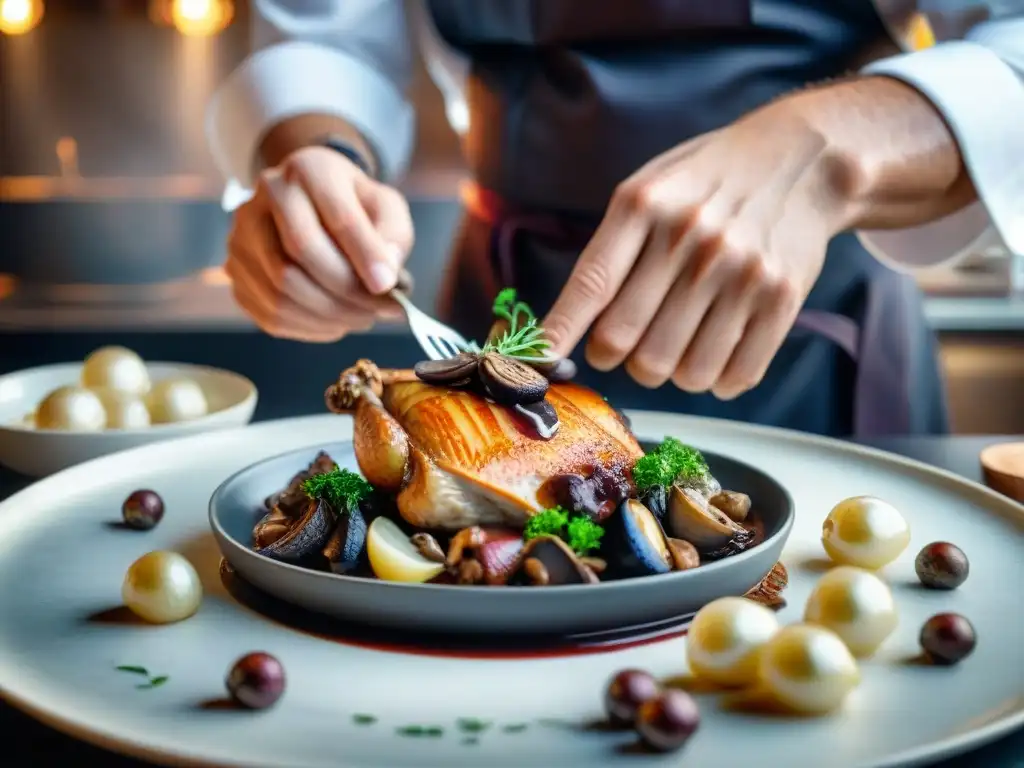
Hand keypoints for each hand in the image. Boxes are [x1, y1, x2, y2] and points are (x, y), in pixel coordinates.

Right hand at [225, 146, 413, 341]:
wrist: (311, 203)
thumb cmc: (353, 205)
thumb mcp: (385, 206)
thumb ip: (393, 235)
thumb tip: (386, 274)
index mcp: (309, 169)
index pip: (337, 217)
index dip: (365, 256)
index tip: (390, 287)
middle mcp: (265, 197)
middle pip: (302, 254)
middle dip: (348, 291)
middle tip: (382, 311)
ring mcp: (242, 234)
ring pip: (282, 290)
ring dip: (331, 315)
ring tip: (364, 318)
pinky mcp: (236, 272)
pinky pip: (270, 314)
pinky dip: (310, 328)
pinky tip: (336, 323)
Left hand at [542, 101, 855, 398]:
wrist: (801, 159)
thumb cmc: (706, 183)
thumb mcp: (648, 188)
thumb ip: (610, 251)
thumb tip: (566, 330)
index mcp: (644, 205)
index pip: (589, 285)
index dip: (557, 332)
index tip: (536, 362)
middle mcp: (690, 238)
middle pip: (626, 343)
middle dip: (615, 356)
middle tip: (626, 343)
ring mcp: (739, 270)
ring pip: (679, 372)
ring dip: (669, 371)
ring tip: (677, 340)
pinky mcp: (781, 298)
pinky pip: (732, 377)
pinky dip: (716, 380)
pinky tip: (716, 350)